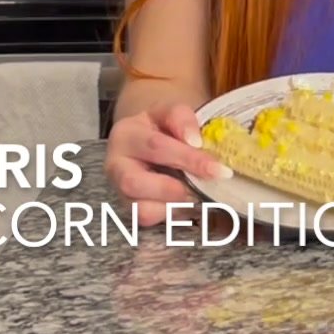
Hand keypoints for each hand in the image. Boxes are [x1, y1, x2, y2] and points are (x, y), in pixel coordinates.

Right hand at [103, 102, 230, 225]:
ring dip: (173, 205)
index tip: (218, 169)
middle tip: (207, 186)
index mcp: (125, 134)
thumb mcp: (171, 114)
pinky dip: (171, 214)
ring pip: (140, 208)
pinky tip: (186, 202)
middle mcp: (115, 165)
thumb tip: (194, 142)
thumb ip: (182, 119)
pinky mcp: (130, 210)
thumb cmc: (162, 128)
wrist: (150, 142)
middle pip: (135, 182)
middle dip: (175, 188)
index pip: (155, 147)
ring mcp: (120, 191)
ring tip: (195, 194)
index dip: (189, 159)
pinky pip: (149, 219)